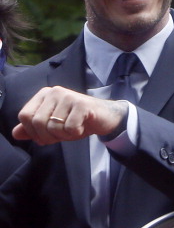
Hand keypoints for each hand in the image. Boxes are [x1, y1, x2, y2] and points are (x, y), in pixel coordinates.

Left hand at [13, 86, 127, 144]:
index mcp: (44, 95)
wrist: (104, 118)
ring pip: (53, 126)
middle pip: (37, 122)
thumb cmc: (77, 121)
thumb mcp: (52, 126)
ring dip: (64, 135)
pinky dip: (76, 133)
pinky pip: (69, 128)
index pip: (24, 116)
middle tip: (62, 134)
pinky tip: (82, 126)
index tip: (47, 135)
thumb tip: (16, 133)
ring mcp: (69, 96)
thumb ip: (33, 129)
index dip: (33, 131)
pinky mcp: (82, 104)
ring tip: (74, 129)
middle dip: (49, 136)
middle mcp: (54, 91)